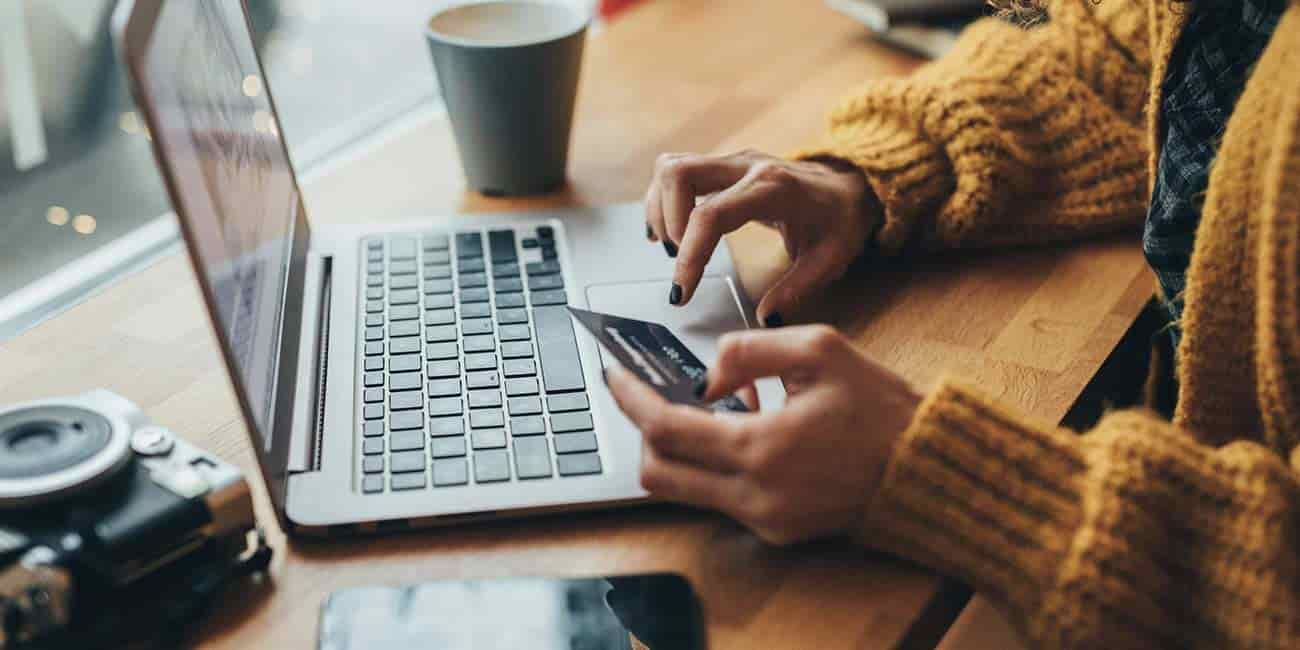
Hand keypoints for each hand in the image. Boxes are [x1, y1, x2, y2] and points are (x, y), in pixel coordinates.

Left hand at [606, 325, 919, 544]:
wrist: (927, 469)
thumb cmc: (880, 407)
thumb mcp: (819, 349)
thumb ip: (748, 350)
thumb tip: (706, 375)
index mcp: (762, 447)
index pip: (666, 429)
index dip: (631, 400)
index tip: (614, 376)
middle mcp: (755, 494)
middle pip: (659, 473)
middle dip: (644, 430)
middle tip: (651, 395)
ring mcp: (764, 520)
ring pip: (684, 490)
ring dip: (682, 449)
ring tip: (713, 408)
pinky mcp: (777, 531)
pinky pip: (721, 498)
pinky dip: (716, 465)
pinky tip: (746, 432)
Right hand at [644, 150, 879, 324]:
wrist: (851, 186)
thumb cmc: (840, 220)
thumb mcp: (831, 260)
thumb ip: (797, 289)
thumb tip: (765, 318)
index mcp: (773, 189)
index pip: (712, 215)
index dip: (690, 254)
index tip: (682, 291)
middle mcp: (747, 166)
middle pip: (679, 173)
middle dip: (667, 221)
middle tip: (679, 260)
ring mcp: (733, 161)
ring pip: (672, 167)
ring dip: (660, 208)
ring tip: (673, 247)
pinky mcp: (724, 166)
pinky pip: (678, 171)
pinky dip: (664, 200)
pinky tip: (669, 231)